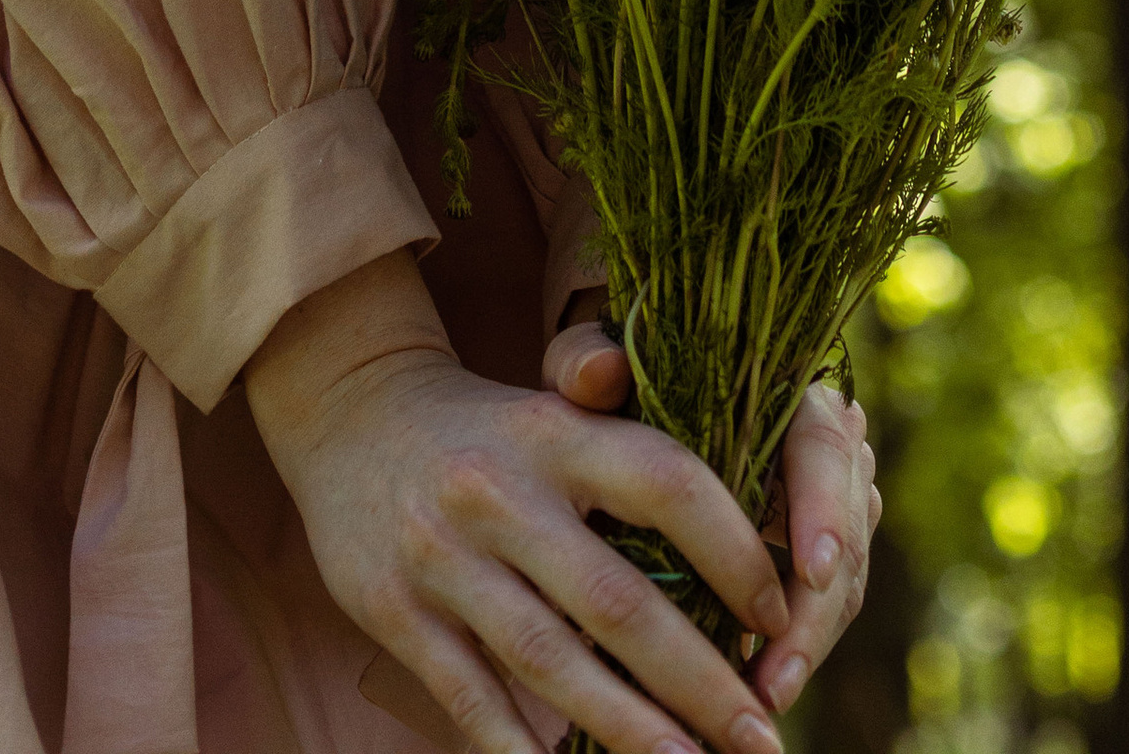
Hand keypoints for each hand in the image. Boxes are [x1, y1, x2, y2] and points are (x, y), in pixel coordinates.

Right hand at [248, 254, 792, 753]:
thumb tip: (747, 529)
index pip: (667, 484)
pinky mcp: (396, 612)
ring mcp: (443, 556)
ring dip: (632, 731)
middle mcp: (501, 492)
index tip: (779, 616)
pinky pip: (473, 699)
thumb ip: (634, 454)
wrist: (350, 411)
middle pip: (618, 601)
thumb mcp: (556, 409)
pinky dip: (524, 751)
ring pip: (551, 663)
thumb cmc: (489, 429)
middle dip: (701, 682)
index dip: (733, 552)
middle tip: (763, 737)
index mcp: (556, 432)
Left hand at [544, 324, 879, 717]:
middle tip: (774, 677)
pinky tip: (758, 689)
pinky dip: (794, 648)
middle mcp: (825, 444)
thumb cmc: (617, 383)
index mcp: (788, 389)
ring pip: (841, 579)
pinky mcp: (815, 550)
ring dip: (806, 644)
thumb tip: (593, 371)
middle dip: (813, 611)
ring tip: (763, 698)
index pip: (826, 445)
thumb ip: (586, 361)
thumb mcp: (594, 368)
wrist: (642, 402)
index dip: (824, 509)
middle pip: (846, 529)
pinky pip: (821, 604)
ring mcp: (830, 501)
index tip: (808, 571)